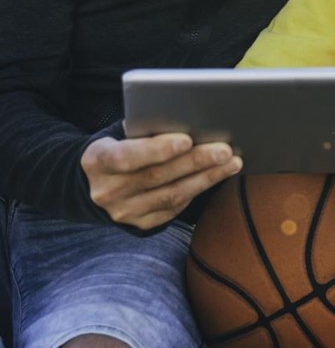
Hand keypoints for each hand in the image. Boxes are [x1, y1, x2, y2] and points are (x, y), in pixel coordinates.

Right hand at [81, 133, 241, 229]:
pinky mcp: (140, 225)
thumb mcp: (116, 136)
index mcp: (97, 161)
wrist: (90, 185)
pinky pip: (173, 209)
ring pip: (171, 196)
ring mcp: (124, 213)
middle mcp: (108, 191)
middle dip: (195, 162)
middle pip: (157, 177)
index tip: (187, 139)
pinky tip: (214, 177)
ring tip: (231, 163)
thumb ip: (141, 132)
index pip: (127, 157)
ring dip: (205, 178)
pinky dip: (196, 192)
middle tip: (225, 150)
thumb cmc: (114, 150)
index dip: (157, 149)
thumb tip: (185, 122)